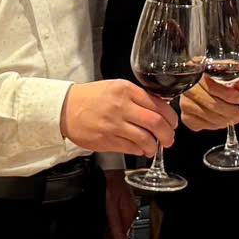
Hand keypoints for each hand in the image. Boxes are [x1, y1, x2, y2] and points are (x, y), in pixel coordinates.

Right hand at [61, 80, 178, 157]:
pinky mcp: (106, 140)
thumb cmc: (91, 98)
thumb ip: (137, 96)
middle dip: (168, 134)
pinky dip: (140, 150)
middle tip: (169, 139)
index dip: (171, 117)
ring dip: (154, 146)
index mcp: (126, 90)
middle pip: (156, 123)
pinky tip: (140, 149)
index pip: (158, 104)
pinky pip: (131, 148)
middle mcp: (121, 106)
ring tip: (154, 148)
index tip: (173, 123)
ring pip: (145, 139)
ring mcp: (113, 124)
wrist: (65, 108)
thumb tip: (160, 109)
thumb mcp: (115, 87)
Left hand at [104, 169, 137, 238]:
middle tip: (102, 233)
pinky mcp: (125, 202)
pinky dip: (113, 217)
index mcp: (130, 213)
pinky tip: (107, 216)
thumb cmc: (110, 185)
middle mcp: (132, 210)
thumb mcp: (110, 207)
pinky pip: (119, 215)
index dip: (113, 238)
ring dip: (112, 225)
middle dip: (112, 232)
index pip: (123, 234)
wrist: (110, 172)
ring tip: (103, 225)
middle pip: (122, 228)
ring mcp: (129, 206)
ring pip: (120, 222)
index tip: (104, 238)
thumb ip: (115, 223)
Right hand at [180, 74, 238, 130]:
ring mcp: (185, 105)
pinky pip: (204, 125)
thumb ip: (234, 81)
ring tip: (237, 117)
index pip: (214, 88)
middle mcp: (188, 90)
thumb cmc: (210, 81)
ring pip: (209, 117)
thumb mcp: (224, 78)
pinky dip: (216, 125)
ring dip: (226, 119)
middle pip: (213, 105)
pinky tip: (223, 121)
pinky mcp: (186, 117)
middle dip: (232, 111)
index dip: (230, 95)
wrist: (195, 88)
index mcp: (198, 75)